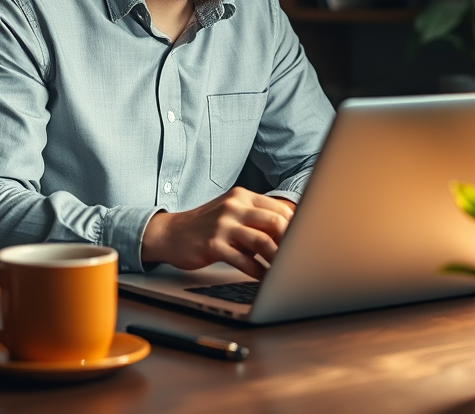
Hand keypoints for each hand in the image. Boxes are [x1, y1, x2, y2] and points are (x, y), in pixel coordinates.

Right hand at [141, 187, 295, 279]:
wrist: (170, 233)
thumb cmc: (205, 226)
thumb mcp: (230, 213)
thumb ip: (254, 218)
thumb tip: (287, 233)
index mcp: (241, 196)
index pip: (278, 208)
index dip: (294, 226)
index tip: (303, 240)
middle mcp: (233, 207)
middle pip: (275, 221)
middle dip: (290, 241)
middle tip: (299, 256)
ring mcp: (222, 225)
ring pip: (262, 241)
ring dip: (277, 259)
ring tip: (285, 270)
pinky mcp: (213, 245)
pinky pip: (243, 261)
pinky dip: (258, 272)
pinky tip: (264, 278)